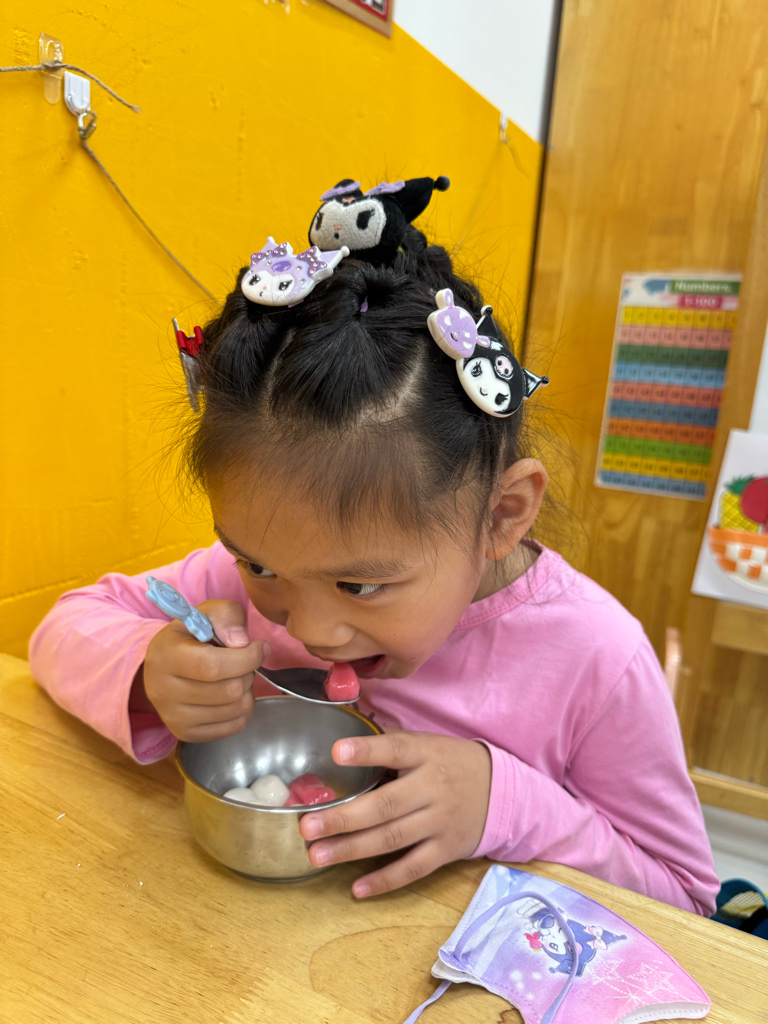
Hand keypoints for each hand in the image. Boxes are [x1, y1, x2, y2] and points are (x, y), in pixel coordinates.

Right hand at [136, 600, 268, 741]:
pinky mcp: (186, 734)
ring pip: (235, 709)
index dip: (247, 658)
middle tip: (244, 662)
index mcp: (166, 655)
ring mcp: (174, 717)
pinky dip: (243, 710)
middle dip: (248, 673)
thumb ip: (227, 616)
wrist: (163, 667)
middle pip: (229, 690)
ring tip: (236, 677)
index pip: (213, 666)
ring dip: (248, 691)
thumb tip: (242, 642)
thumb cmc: (190, 637)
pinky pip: (233, 727)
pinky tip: (233, 695)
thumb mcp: (206, 613)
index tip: (260, 647)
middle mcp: (163, 691)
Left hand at [298, 731, 490, 897]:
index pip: (394, 750)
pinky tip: (356, 888)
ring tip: (317, 855)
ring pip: (392, 838)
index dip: (366, 751)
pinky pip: (413, 869)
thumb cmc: (449, 763)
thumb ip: (390, 748)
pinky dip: (385, 881)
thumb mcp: (426, 745)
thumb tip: (340, 748)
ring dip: (352, 849)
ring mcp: (440, 822)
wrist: (500, 791)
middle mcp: (432, 788)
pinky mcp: (445, 851)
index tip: (336, 751)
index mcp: (425, 754)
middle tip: (307, 826)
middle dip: (343, 817)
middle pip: (385, 805)